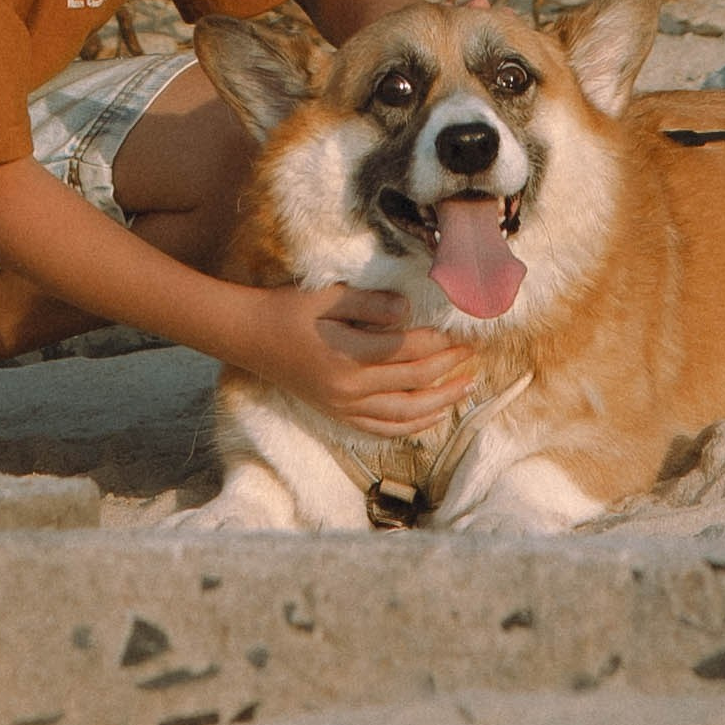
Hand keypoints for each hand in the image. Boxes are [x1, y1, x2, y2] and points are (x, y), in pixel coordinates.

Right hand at [216, 282, 478, 438]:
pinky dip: (412, 426)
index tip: (460, 332)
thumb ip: (370, 304)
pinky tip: (433, 416)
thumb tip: (408, 311)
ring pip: (405, 414)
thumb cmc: (290, 310)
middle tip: (473, 355)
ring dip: (440, 402)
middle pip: (413, 382)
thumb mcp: (328, 296)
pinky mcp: (338, 415)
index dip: (438, 342)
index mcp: (347, 355)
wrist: (251, 337)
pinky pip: (383, 429)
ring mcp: (343, 407)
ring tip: (466, 388)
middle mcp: (349, 388)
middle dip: (448, 368)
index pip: (408, 351)